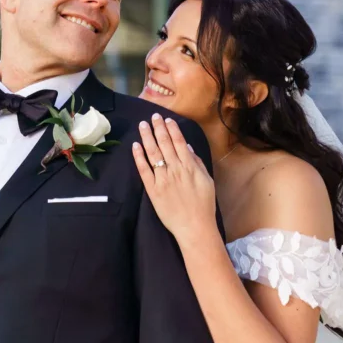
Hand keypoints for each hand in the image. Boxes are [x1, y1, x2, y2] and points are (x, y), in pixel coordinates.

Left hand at [133, 114, 216, 244]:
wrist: (194, 226)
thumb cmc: (204, 205)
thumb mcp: (207, 180)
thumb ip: (197, 162)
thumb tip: (187, 146)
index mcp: (189, 166)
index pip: (178, 142)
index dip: (172, 129)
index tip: (167, 119)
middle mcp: (175, 169)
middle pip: (164, 144)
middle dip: (158, 128)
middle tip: (153, 116)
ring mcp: (162, 179)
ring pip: (152, 153)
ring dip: (147, 137)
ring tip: (143, 125)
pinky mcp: (152, 190)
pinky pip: (143, 170)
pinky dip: (139, 157)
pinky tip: (135, 146)